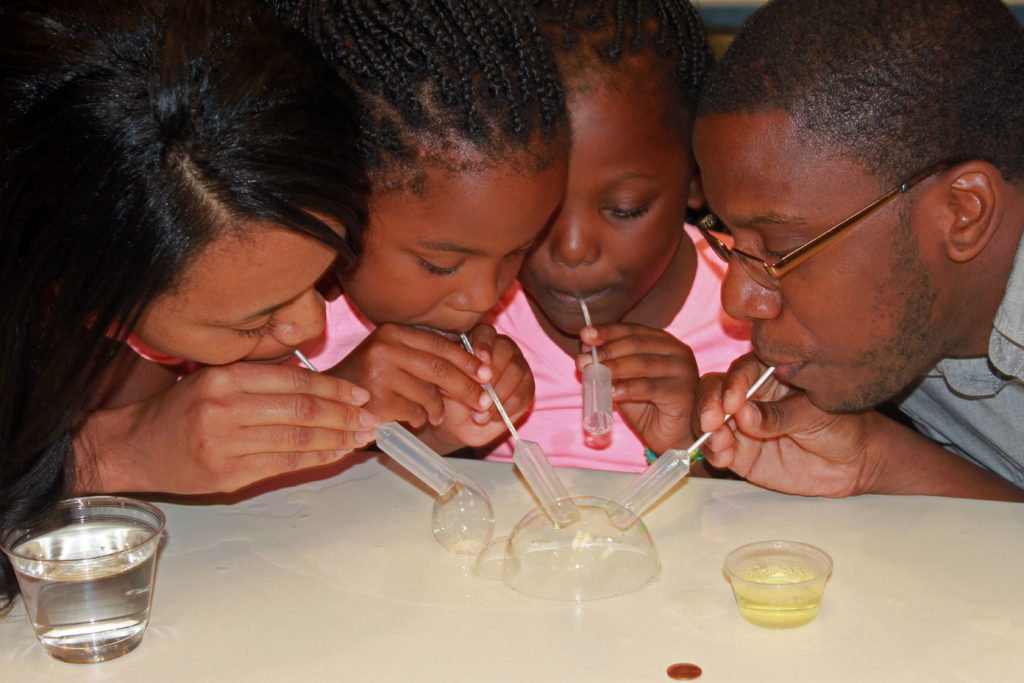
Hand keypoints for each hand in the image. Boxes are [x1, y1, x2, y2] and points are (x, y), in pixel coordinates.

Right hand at [77, 362, 379, 493]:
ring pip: (297, 440)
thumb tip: (322, 385)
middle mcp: (225, 409)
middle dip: (344, 415)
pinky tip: (336, 453)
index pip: (294, 382)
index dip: (334, 389)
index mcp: (225, 379)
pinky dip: (316, 458)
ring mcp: (226, 445)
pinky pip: (284, 465)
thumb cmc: (179, 410)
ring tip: (362, 436)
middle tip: (371, 416)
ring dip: (338, 439)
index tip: (359, 394)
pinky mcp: (228, 476)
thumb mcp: (214, 379)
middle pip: (302, 411)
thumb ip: (261, 379)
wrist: (133, 447)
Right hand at [327, 322, 492, 430]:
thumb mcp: (395, 355)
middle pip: (439, 369)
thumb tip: (480, 365)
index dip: (468, 361)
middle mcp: (384, 348)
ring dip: (439, 409)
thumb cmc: (371, 379)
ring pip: (429, 394)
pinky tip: (413, 420)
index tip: (487, 375)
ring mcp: (377, 374)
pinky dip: (420, 419)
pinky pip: (415, 413)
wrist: (330, 400)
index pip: (440, 345)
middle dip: (467, 388)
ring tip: (436, 415)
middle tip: (484, 401)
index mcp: (392, 332)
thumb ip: (426, 355)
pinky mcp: (375, 401)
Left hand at [431, 323, 534, 448]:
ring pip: (516, 371)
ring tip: (479, 413)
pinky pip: (522, 394)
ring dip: (497, 395)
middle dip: (492, 375)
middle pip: (506, 349)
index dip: (484, 345)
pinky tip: (490, 417)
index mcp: (477, 340)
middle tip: (478, 396)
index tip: (479, 361)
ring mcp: (517, 366)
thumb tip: (464, 366)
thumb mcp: (443, 382)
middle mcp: (501, 348)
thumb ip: (452, 369)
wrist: (456, 425)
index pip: (486, 332)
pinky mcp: (527, 388)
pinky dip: (506, 409)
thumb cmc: (447, 398)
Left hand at [579, 323, 697, 454]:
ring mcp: (684, 372)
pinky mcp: (682, 394)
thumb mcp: (624, 381)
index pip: (633, 330)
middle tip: (583, 360)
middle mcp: (678, 352)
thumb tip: (586, 352)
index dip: (608, 332)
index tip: (584, 335)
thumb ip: (610, 365)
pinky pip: (650, 388)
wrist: (670, 436)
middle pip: (637, 344)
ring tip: (593, 374)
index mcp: (664, 342)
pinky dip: (627, 388)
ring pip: (642, 364)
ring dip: (613, 368)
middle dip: (607, 350)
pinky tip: (610, 391)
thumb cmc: (648, 406)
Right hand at [695, 354, 879, 496]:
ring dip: (707, 430)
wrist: (855, 464)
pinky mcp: (739, 452)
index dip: (732, 384)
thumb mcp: (815, 416)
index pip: (741, 371)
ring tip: (719, 442)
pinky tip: (722, 457)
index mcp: (768, 374)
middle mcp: (748, 396)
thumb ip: (779, 416)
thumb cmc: (843, 426)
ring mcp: (741, 424)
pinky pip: (718, 449)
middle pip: (715, 391)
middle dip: (709, 404)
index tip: (733, 402)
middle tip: (712, 421)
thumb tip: (744, 415)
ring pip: (709, 420)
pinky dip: (713, 453)